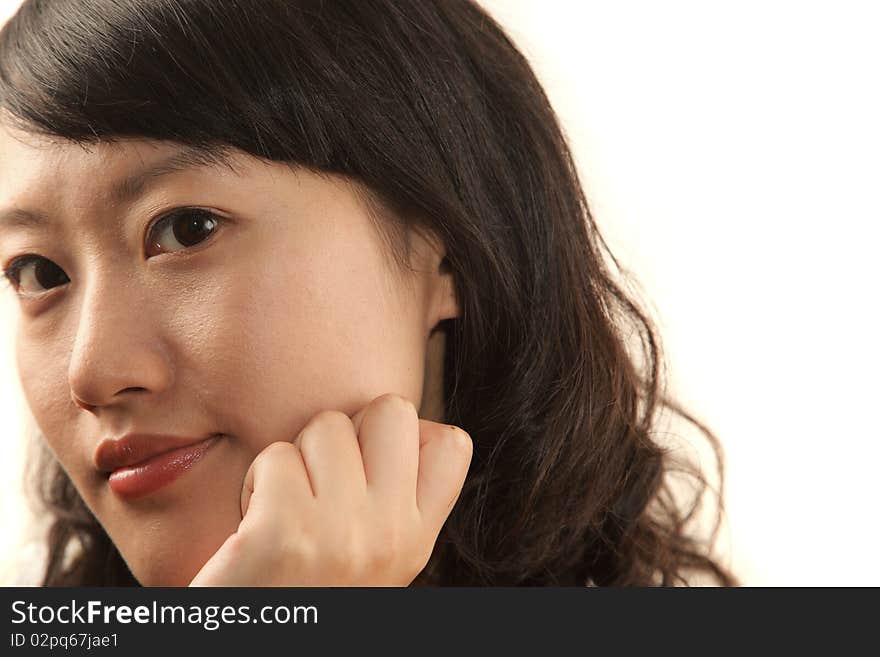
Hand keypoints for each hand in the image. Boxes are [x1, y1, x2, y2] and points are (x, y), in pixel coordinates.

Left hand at [189, 393, 472, 585]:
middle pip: (391, 410)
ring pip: (327, 425)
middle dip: (350, 430)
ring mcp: (341, 534)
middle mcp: (390, 537)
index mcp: (416, 540)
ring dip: (296, 457)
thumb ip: (394, 498)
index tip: (371, 467)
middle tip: (324, 479)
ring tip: (285, 506)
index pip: (452, 443)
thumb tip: (400, 421)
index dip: (408, 436)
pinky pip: (275, 456)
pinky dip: (256, 482)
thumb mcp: (376, 555)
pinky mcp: (283, 534)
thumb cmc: (305, 589)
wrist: (256, 647)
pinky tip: (255, 523)